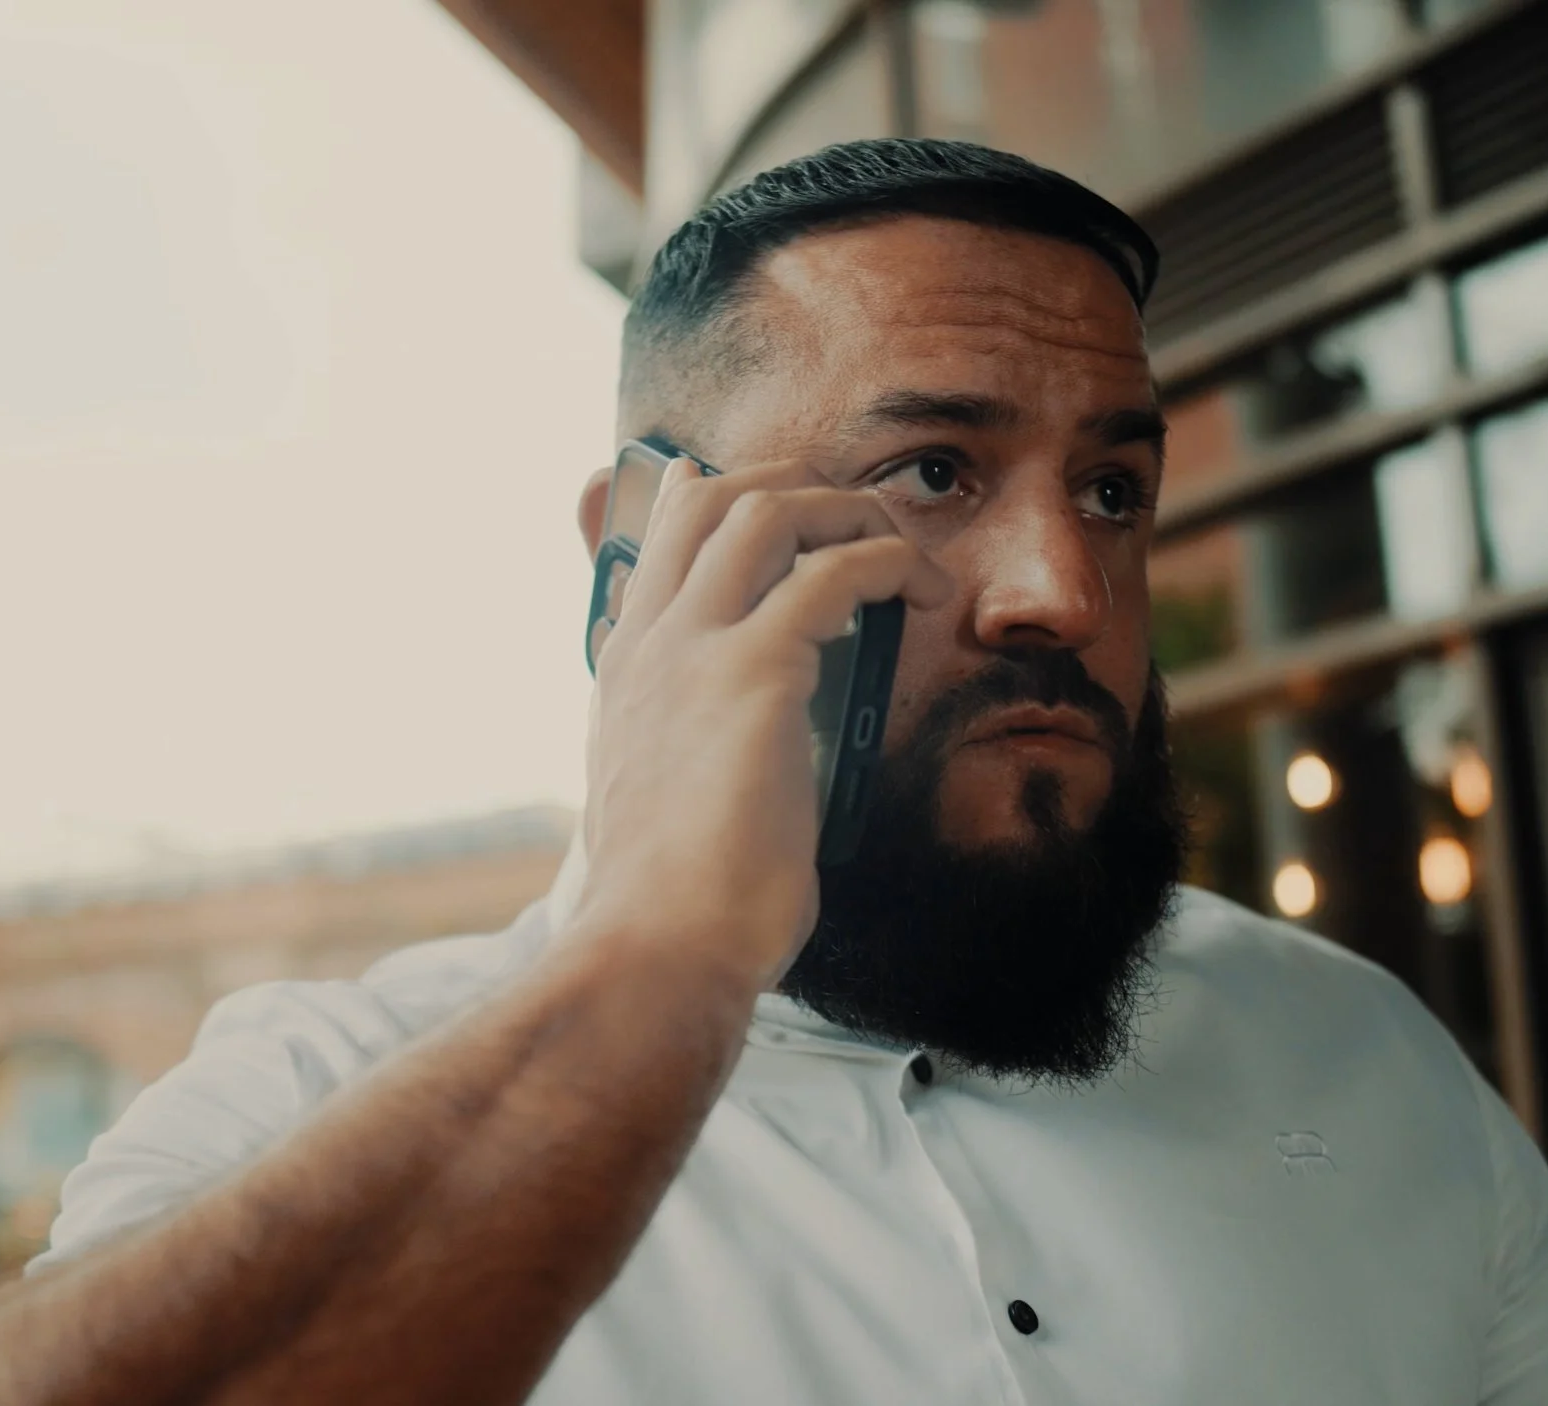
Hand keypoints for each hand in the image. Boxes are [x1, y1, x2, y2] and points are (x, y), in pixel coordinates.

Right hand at [572, 452, 951, 986]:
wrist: (658, 949)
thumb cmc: (673, 905)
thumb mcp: (660, 804)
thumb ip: (685, 751)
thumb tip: (737, 750)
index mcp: (624, 671)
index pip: (659, 539)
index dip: (720, 499)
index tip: (780, 505)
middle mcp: (649, 643)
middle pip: (712, 498)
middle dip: (796, 485)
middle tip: (858, 519)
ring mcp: (693, 650)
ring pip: (768, 510)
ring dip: (848, 511)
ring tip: (899, 551)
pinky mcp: (753, 675)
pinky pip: (834, 573)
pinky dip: (889, 563)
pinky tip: (922, 594)